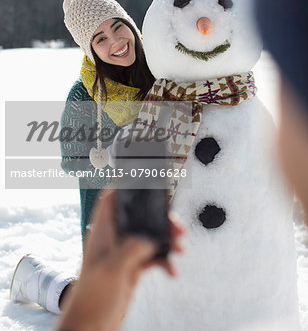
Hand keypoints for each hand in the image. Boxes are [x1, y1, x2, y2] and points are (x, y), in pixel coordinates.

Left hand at [55, 190, 183, 330]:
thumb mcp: (112, 270)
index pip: (111, 198)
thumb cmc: (91, 298)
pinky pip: (154, 256)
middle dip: (160, 217)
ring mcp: (125, 251)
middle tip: (176, 225)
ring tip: (179, 247)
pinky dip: (165, 261)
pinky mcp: (133, 266)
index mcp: (104, 232)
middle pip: (140, 216)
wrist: (90, 326)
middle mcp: (115, 238)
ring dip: (167, 239)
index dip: (125, 185)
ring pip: (150, 234)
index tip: (144, 179)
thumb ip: (131, 248)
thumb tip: (149, 238)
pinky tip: (171, 271)